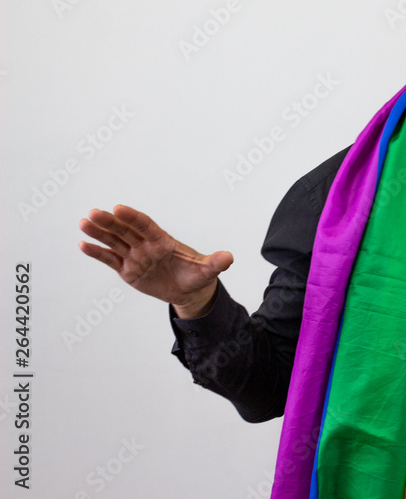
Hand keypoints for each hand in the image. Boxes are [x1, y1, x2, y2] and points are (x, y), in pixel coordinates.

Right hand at [78, 205, 232, 317]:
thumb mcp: (208, 271)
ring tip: (83, 223)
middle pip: (125, 230)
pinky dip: (97, 253)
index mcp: (163, 240)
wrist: (188, 289)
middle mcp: (146, 245)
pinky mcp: (127, 269)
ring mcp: (135, 256)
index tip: (119, 208)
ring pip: (114, 241)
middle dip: (110, 222)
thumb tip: (229, 258)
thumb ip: (215, 263)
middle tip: (93, 213)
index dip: (133, 217)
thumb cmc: (197, 275)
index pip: (145, 225)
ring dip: (99, 233)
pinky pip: (110, 259)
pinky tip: (83, 244)